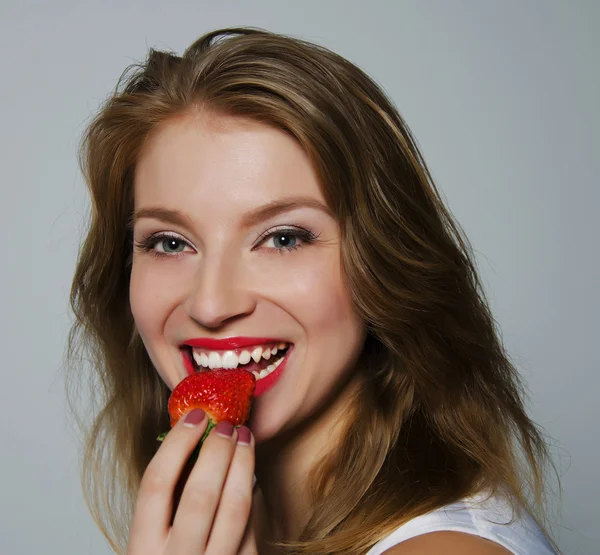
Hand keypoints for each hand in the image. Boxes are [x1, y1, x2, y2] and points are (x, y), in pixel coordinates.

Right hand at [127, 409, 257, 553]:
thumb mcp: (152, 540)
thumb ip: (167, 501)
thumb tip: (192, 441)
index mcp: (143, 548)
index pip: (156, 483)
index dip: (178, 443)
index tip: (196, 415)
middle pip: (201, 493)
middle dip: (218, 450)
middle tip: (228, 424)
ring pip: (236, 507)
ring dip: (244, 465)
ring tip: (246, 437)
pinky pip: (254, 526)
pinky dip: (255, 495)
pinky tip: (252, 475)